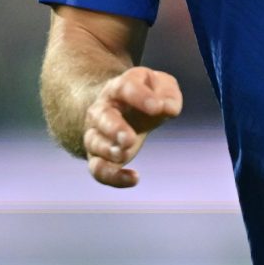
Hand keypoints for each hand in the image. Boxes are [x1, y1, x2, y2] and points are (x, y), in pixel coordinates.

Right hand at [81, 66, 182, 187]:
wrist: (122, 108)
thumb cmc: (145, 95)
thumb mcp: (161, 86)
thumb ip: (168, 93)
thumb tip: (168, 109)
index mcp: (118, 89)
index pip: (124, 88)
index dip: (139, 96)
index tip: (157, 108)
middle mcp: (103, 111)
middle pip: (102, 117)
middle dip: (114, 128)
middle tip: (129, 139)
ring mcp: (98, 134)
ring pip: (94, 143)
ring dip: (109, 151)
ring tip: (124, 154)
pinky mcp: (100, 157)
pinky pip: (98, 169)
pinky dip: (112, 177)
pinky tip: (134, 178)